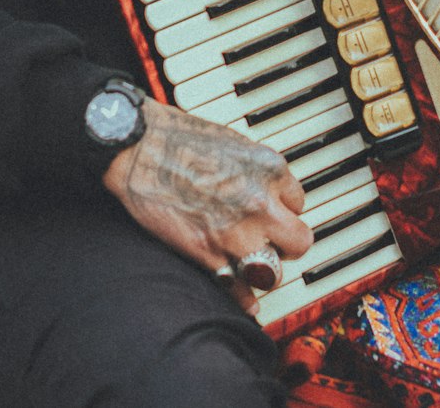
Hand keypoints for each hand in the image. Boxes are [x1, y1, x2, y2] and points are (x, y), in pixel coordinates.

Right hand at [102, 98, 312, 315]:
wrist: (140, 147)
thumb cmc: (179, 137)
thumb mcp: (234, 142)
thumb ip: (256, 171)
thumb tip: (265, 191)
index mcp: (270, 170)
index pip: (299, 203)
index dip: (283, 210)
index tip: (272, 213)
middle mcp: (261, 203)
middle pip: (299, 242)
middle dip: (285, 244)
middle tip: (270, 242)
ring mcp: (236, 233)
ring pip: (273, 272)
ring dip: (263, 271)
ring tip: (252, 266)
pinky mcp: (208, 254)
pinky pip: (239, 289)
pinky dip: (243, 298)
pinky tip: (247, 300)